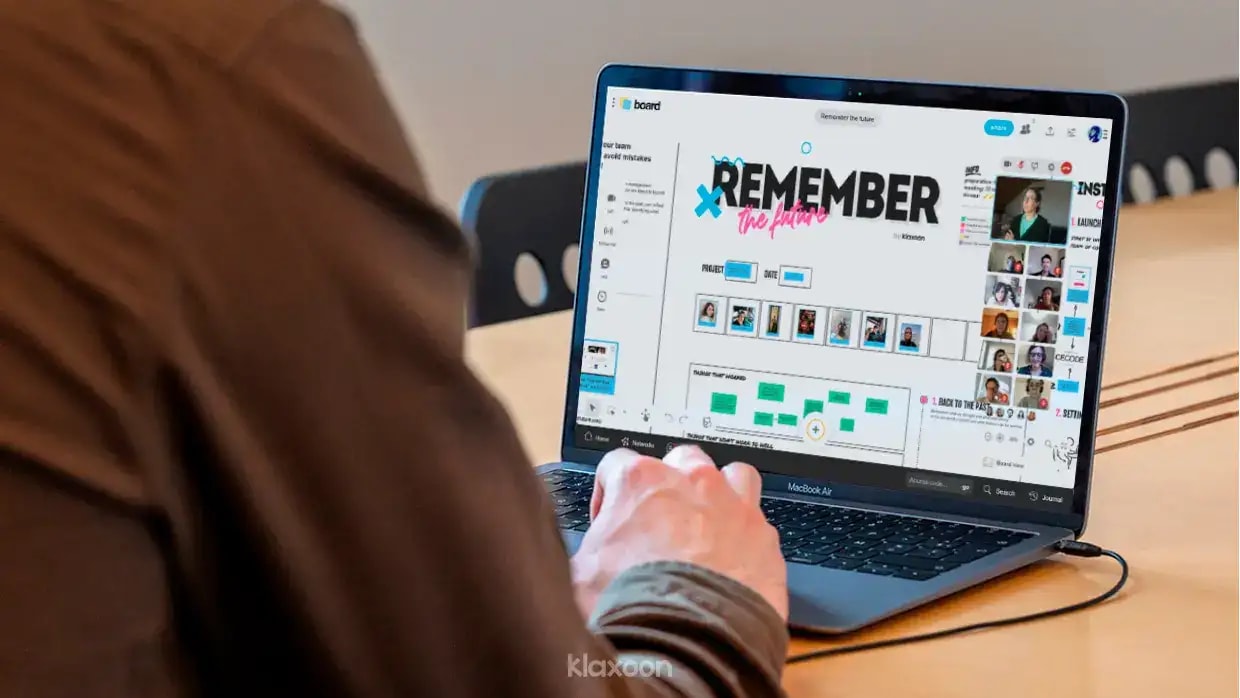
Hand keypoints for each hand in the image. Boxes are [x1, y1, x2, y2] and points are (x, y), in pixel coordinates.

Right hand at [570, 445, 786, 620]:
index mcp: (639, 481)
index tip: (611, 520)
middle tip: (663, 520)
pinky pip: (759, 520)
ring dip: (719, 494)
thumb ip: (587, 548)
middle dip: (671, 485)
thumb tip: (581, 556)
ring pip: (732, 475)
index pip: (618, 463)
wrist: (689, 639)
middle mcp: (690, 481)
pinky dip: (747, 535)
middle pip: (680, 459)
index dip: (610, 494)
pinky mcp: (763, 535)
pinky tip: (736, 559)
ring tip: (709, 525)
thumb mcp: (581, 573)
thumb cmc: (635, 605)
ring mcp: (732, 504)